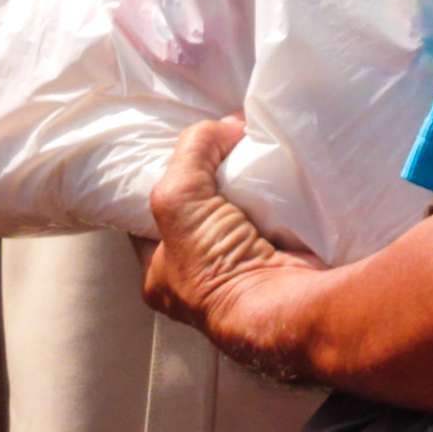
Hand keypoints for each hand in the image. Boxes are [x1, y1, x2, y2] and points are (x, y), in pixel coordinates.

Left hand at [139, 117, 316, 379]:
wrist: (283, 304)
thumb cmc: (214, 263)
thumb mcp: (177, 195)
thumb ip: (191, 150)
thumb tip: (225, 127)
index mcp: (160, 273)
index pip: (149, 218)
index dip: (160, 180)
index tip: (176, 147)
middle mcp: (197, 276)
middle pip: (197, 210)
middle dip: (209, 179)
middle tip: (221, 145)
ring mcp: (239, 270)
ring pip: (235, 211)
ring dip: (244, 184)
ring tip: (250, 149)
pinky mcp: (277, 261)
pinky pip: (269, 216)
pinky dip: (273, 194)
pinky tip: (273, 169)